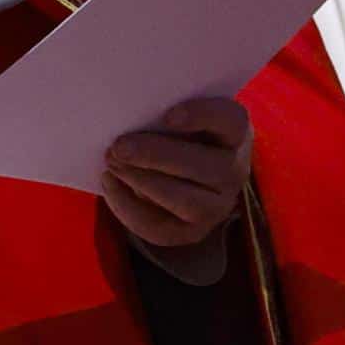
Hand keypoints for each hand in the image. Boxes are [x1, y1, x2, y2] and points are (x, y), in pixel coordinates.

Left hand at [100, 98, 252, 249]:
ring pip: (188, 202)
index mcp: (232, 131)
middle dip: (157, 157)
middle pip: (207, 167)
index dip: (202, 116)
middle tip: (119, 147)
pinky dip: (129, 208)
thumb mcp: (169, 115)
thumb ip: (156, 112)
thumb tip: (123, 115)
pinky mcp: (193, 231)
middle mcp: (234, 170)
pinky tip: (110, 183)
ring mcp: (217, 206)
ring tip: (112, 165)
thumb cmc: (171, 132)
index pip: (230, 119)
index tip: (168, 115)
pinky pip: (162, 230)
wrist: (175, 171)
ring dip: (143, 183)